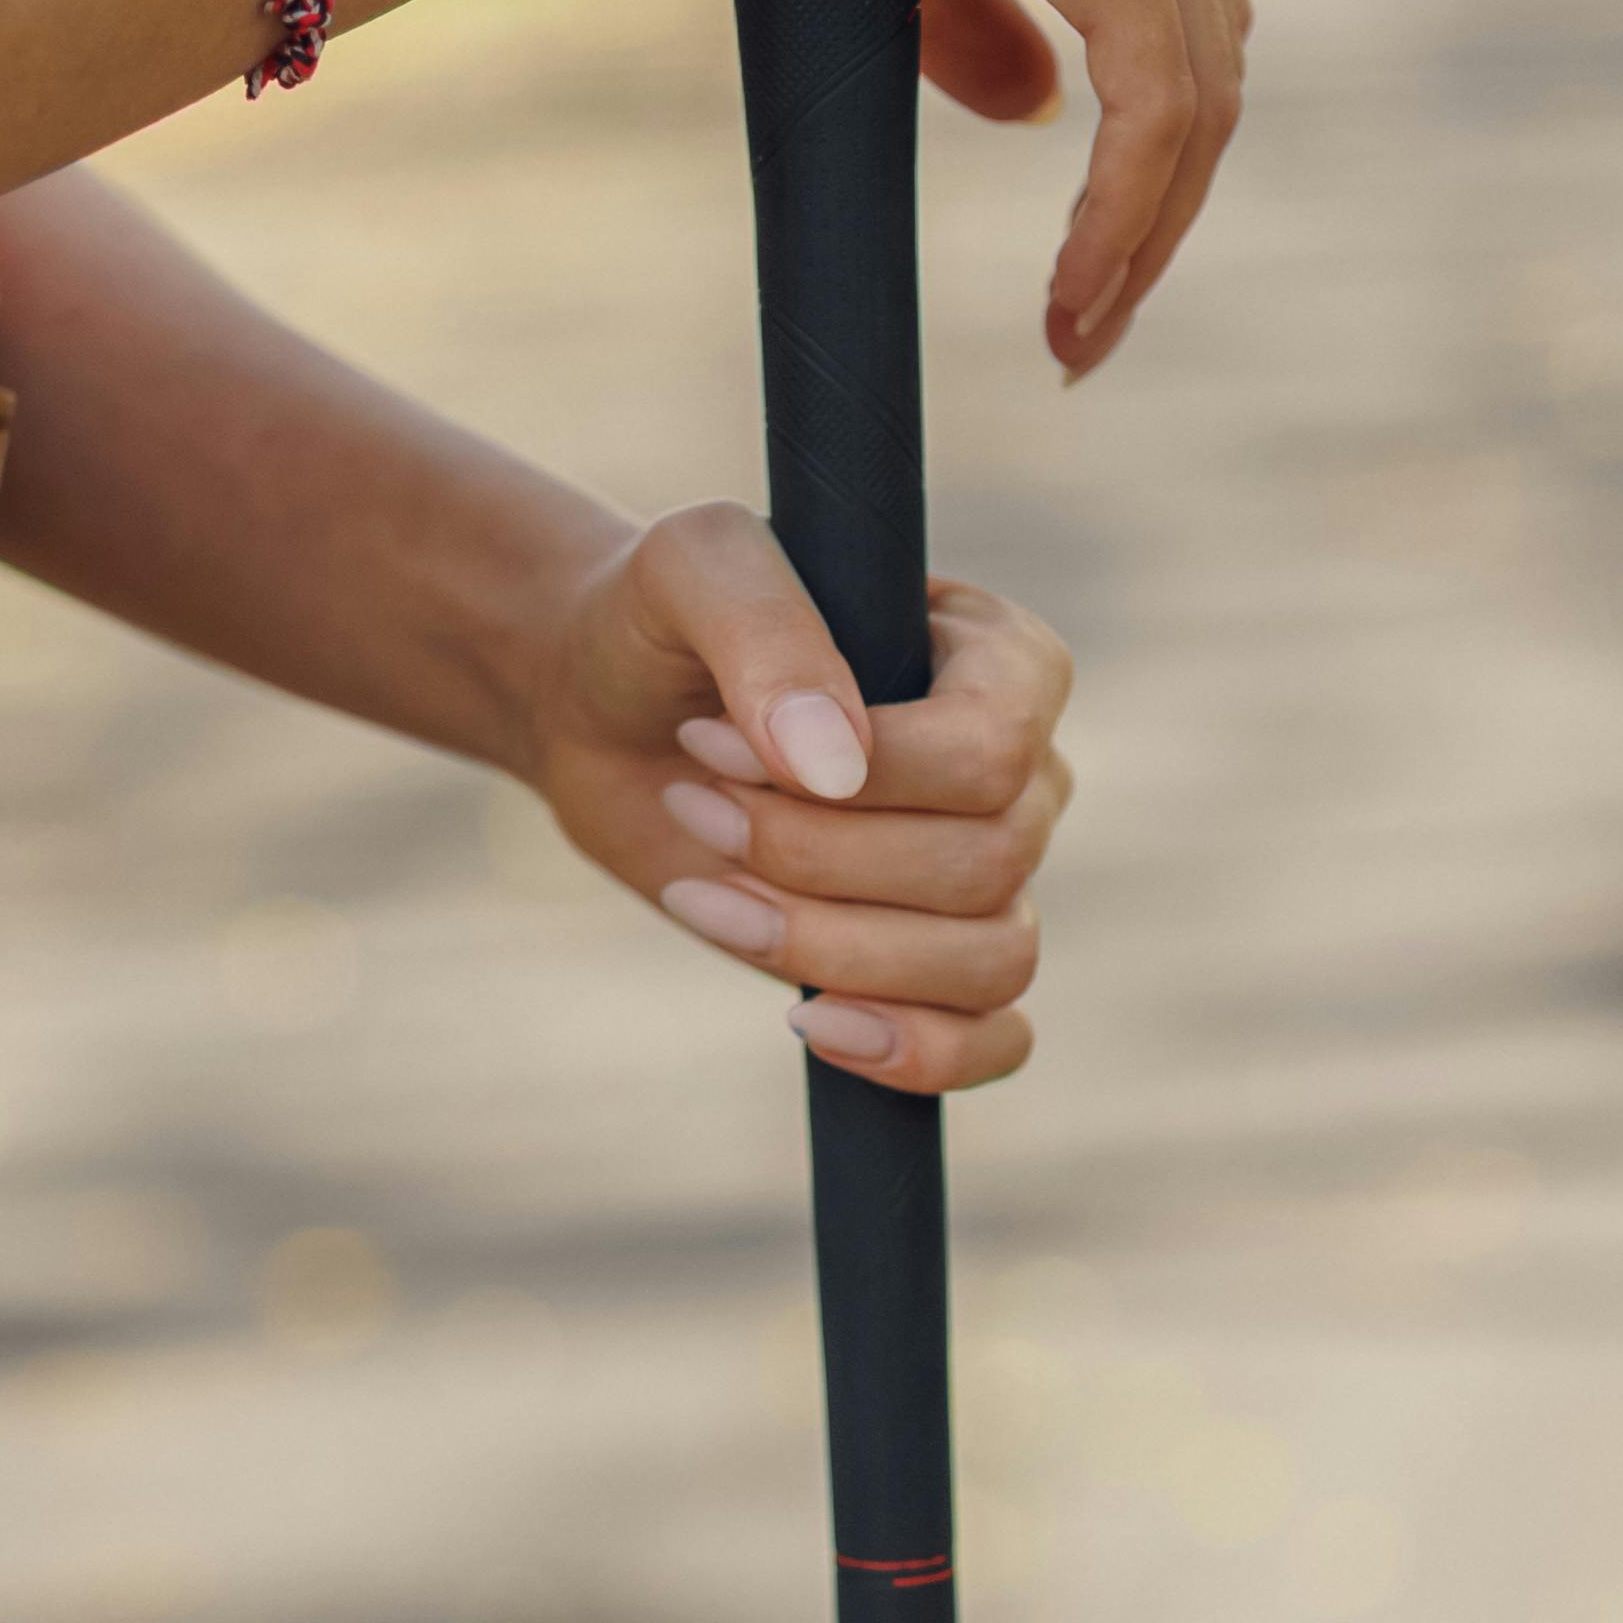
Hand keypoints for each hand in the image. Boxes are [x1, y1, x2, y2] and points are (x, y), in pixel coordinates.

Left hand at [524, 503, 1074, 1093]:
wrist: (602, 710)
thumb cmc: (661, 621)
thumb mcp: (693, 571)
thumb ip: (767, 633)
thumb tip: (836, 768)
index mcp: (999, 659)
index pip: (994, 749)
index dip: (869, 774)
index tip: (717, 741)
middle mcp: (1020, 770)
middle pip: (984, 863)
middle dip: (812, 857)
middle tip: (693, 801)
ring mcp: (987, 872)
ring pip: (991, 959)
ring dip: (830, 945)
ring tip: (708, 891)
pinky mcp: (933, 959)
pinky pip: (995, 1038)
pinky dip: (913, 1051)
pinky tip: (807, 1018)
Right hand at [660, 0, 1257, 377]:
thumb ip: (973, 11)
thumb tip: (1039, 108)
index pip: (1175, 16)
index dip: (1145, 157)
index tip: (1083, 268)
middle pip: (1208, 65)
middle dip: (1158, 216)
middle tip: (1084, 331)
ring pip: (1197, 99)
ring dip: (1144, 236)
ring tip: (1075, 338)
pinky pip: (1152, 103)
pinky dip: (1122, 210)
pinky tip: (1073, 287)